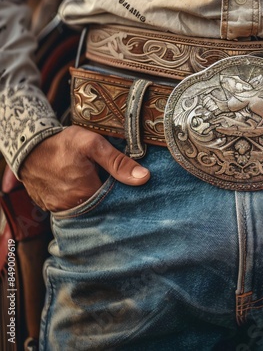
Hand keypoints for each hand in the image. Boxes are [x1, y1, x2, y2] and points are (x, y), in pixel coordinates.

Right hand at [18, 126, 149, 211]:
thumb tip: (144, 177)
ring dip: (92, 197)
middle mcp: (71, 206)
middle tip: (105, 176)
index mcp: (86, 192)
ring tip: (91, 179)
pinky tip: (79, 184)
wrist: (27, 145)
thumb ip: (118, 162)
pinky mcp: (49, 207)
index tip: (124, 180)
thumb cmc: (62, 143)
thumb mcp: (93, 145)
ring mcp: (58, 209)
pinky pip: (70, 207)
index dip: (121, 190)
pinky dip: (77, 198)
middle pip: (101, 205)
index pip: (115, 200)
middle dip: (107, 194)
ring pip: (86, 207)